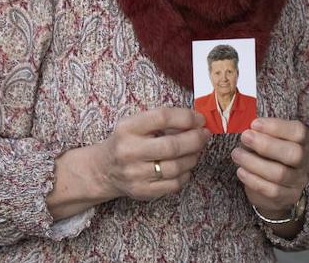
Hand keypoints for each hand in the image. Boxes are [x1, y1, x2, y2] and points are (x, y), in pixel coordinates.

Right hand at [94, 107, 210, 201]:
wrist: (104, 169)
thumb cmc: (126, 142)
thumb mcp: (134, 124)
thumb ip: (161, 121)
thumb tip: (195, 122)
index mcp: (127, 128)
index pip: (162, 117)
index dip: (186, 117)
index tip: (199, 119)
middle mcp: (129, 151)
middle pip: (172, 146)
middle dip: (196, 139)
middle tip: (205, 135)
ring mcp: (135, 174)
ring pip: (176, 167)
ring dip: (193, 157)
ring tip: (196, 150)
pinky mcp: (143, 191)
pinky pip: (174, 184)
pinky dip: (186, 174)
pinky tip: (185, 166)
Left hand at [231, 117, 308, 217]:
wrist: (270, 187)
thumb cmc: (266, 155)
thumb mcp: (265, 139)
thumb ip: (260, 133)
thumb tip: (248, 130)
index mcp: (303, 142)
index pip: (299, 132)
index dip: (277, 127)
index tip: (254, 124)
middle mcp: (305, 161)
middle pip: (295, 154)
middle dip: (266, 144)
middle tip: (245, 137)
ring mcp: (298, 181)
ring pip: (280, 173)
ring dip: (254, 162)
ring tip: (237, 154)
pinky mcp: (288, 197)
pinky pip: (272, 190)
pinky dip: (253, 180)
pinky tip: (241, 171)